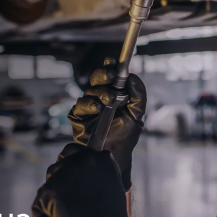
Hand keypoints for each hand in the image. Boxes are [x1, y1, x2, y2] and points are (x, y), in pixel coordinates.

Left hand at [32, 148, 168, 216]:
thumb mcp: (109, 191)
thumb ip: (94, 178)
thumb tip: (73, 178)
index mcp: (102, 159)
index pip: (72, 151)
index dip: (65, 166)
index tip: (64, 180)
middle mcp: (85, 161)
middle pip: (55, 169)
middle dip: (56, 189)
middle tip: (68, 212)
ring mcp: (67, 174)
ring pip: (46, 190)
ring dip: (52, 207)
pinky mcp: (52, 190)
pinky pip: (38, 207)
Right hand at [68, 57, 145, 190]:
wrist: (115, 154)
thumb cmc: (126, 136)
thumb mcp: (137, 114)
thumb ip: (138, 95)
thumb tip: (133, 76)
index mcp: (115, 93)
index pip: (111, 74)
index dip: (110, 65)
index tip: (113, 61)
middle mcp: (101, 96)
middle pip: (98, 77)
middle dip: (104, 74)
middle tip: (112, 77)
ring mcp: (89, 105)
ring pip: (90, 89)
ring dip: (100, 92)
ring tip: (109, 101)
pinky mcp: (78, 115)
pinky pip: (81, 104)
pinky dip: (89, 104)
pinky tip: (97, 109)